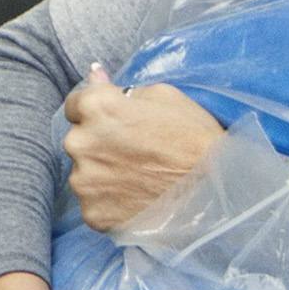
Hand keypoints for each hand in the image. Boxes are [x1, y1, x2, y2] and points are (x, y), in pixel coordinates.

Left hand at [61, 64, 225, 234]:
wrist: (213, 191)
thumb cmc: (193, 138)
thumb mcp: (164, 96)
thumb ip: (120, 88)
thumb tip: (94, 75)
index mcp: (96, 107)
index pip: (75, 103)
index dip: (97, 112)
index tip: (115, 123)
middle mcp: (80, 143)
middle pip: (79, 139)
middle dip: (99, 143)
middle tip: (134, 153)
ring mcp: (84, 182)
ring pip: (84, 173)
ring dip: (103, 173)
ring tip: (138, 178)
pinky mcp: (93, 213)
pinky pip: (94, 203)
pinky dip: (110, 201)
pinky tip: (136, 198)